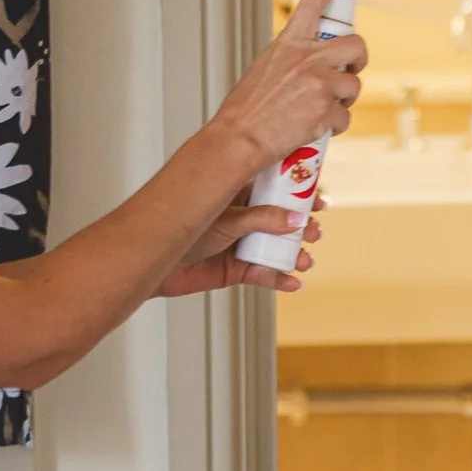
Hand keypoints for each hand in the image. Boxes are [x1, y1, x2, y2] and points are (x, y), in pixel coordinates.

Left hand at [159, 198, 328, 297]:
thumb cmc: (178, 228)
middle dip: (301, 227)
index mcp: (236, 193)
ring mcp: (239, 244)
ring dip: (293, 254)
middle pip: (280, 220)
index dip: (297, 192)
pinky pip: (262, 274)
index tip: (318, 196)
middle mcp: (240, 218)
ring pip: (274, 248)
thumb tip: (295, 219)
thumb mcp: (228, 218)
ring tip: (305, 260)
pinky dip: (278, 279)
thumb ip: (262, 218)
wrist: (152, 262)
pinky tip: (292, 282)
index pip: (274, 188)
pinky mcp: (235, 270)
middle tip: (314, 231)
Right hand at [209, 0, 367, 176]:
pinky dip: (335, 125)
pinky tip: (319, 128)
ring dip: (345, 99)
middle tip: (352, 68)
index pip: (312, 3)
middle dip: (359, 59)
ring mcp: (320, 83)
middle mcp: (308, 58)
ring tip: (325, 108)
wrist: (240, 137)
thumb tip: (310, 65)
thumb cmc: (245, 110)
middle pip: (355, 44)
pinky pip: (345, 116)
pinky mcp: (327, 109)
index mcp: (289, 43)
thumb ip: (290, 59)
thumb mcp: (264, 68)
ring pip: (353, 86)